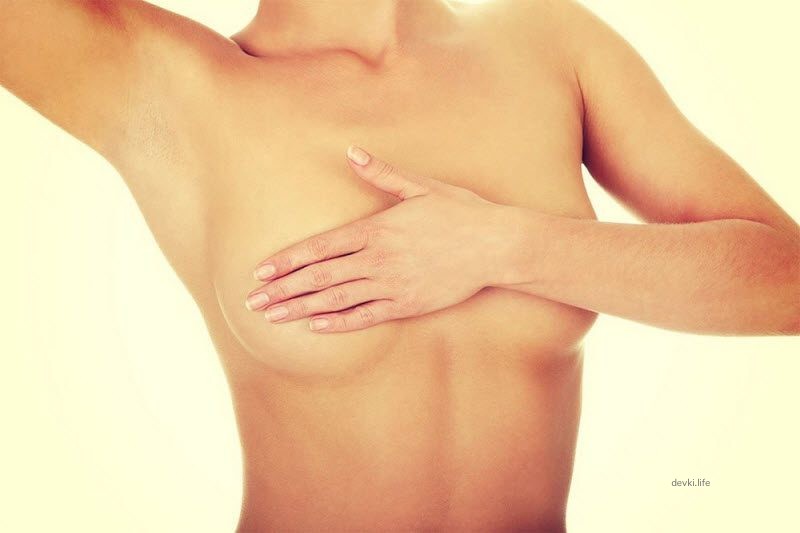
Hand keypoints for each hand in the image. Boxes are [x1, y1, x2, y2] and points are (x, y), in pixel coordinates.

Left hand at [245, 145, 512, 332]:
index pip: (321, 247)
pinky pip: (366, 316)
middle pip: (320, 277)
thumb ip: (383, 174)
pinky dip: (339, 323)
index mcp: (377, 229)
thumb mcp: (422, 187)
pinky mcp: (408, 305)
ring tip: (273, 317)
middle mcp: (378, 259)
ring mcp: (392, 285)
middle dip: (283, 290)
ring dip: (301, 309)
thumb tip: (352, 153)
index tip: (260, 272)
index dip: (287, 261)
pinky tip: (316, 327)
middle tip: (253, 303)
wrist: (496, 246)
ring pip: (337, 299)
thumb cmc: (460, 212)